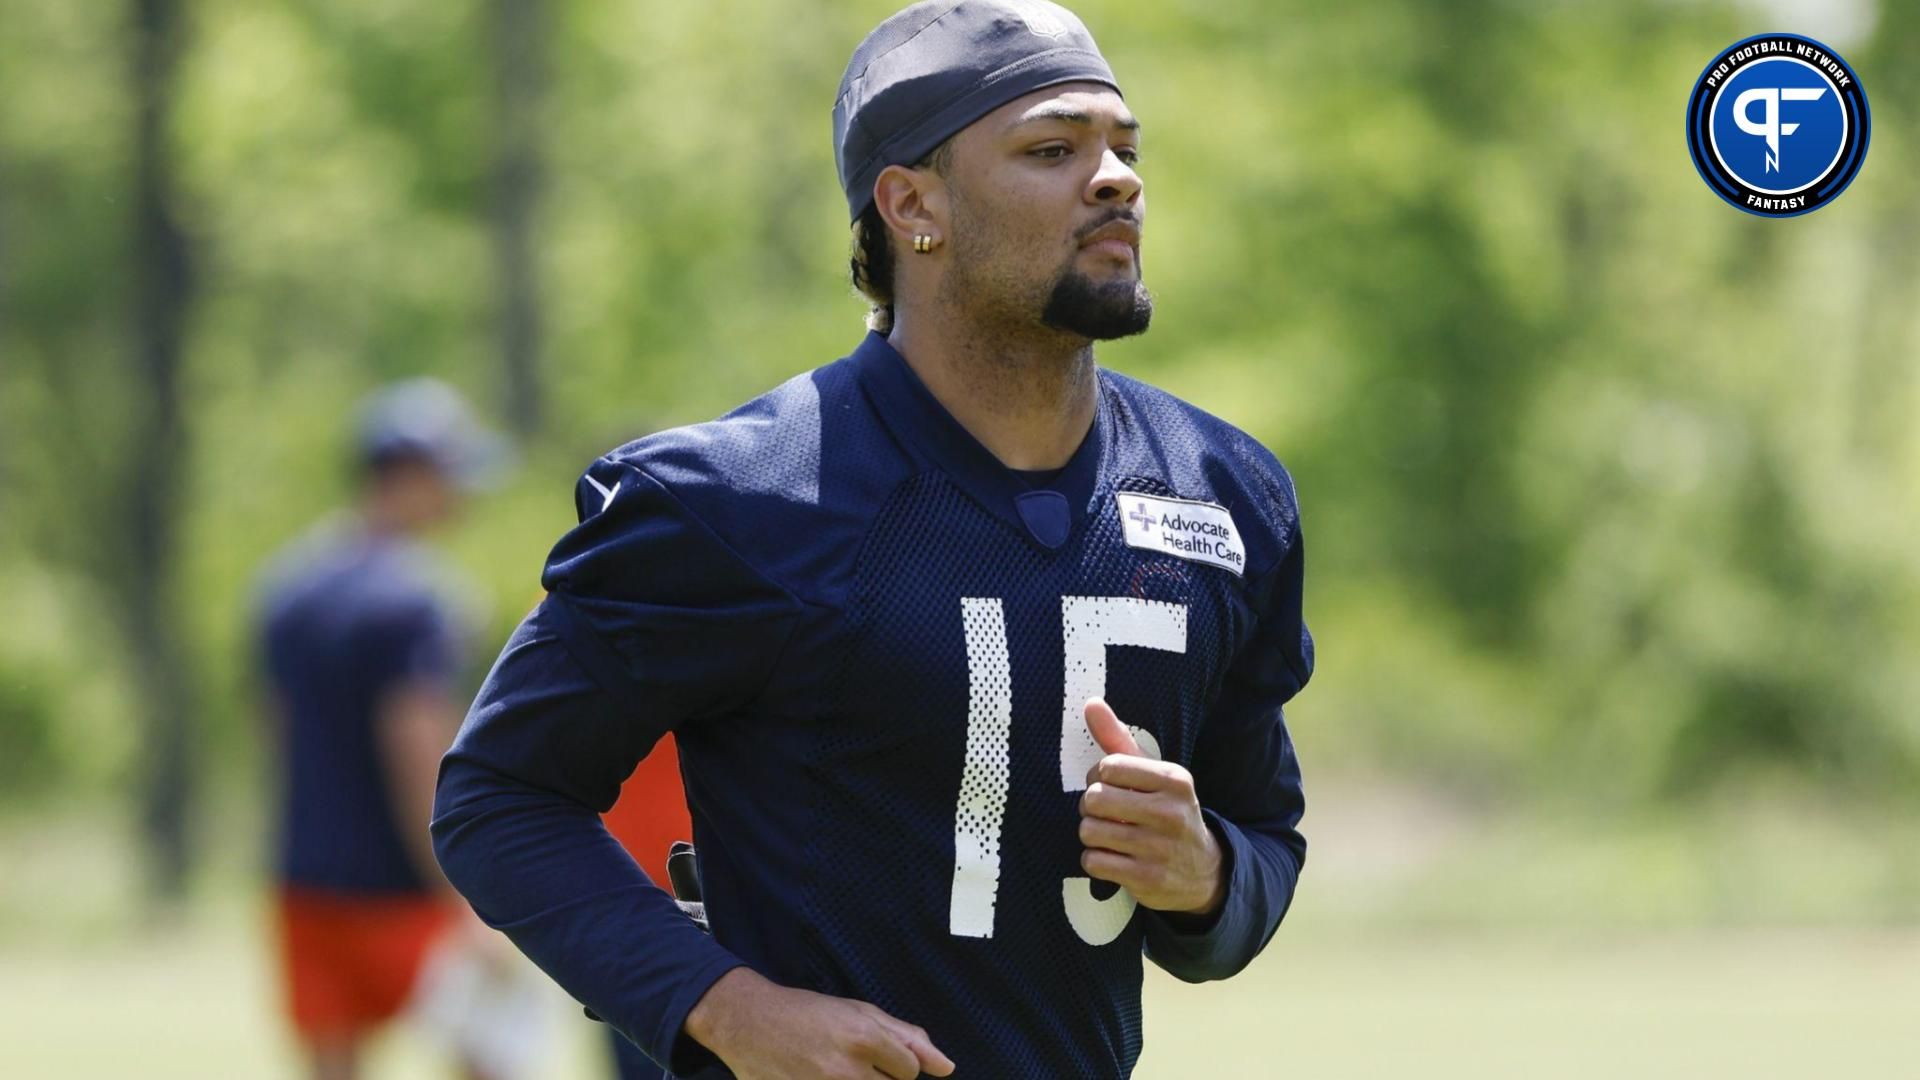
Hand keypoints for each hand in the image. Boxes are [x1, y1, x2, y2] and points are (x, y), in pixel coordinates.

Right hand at [685, 967, 954, 1078]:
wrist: (748, 1024)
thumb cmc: (807, 1013)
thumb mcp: (860, 1011)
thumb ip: (908, 1038)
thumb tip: (947, 1068)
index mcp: (864, 1038)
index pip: (910, 1071)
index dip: (895, 1062)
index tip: (872, 1052)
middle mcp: (847, 1071)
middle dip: (880, 1079)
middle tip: (851, 1063)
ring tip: (834, 1070)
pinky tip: (818, 1075)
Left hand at [1078, 698, 1225, 916]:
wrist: (1204, 870)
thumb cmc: (1167, 811)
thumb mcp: (1152, 774)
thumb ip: (1118, 738)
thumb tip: (1090, 702)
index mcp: (1174, 780)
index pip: (1108, 767)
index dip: (1098, 778)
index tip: (1110, 787)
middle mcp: (1171, 812)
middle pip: (1094, 799)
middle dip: (1091, 807)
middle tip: (1105, 814)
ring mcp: (1160, 848)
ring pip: (1090, 831)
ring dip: (1091, 834)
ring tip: (1108, 835)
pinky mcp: (1148, 879)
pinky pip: (1094, 862)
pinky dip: (1095, 860)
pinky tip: (1113, 857)